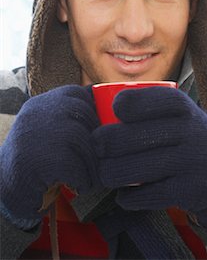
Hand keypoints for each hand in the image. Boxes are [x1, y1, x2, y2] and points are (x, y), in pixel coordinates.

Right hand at [0, 85, 100, 227]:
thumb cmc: (38, 165)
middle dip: (97, 140)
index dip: (94, 114)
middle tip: (98, 161)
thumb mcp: (51, 133)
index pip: (79, 94)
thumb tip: (113, 116)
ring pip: (82, 139)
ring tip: (88, 177)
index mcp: (41, 103)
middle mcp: (36, 111)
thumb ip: (72, 119)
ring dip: (92, 163)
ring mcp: (34, 132)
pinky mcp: (36, 159)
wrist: (3, 195)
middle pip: (85, 114)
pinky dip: (83, 179)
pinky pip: (75, 165)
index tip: (97, 135)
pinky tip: (78, 187)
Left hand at [92, 87, 206, 226]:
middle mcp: (194, 131)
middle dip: (108, 141)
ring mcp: (195, 161)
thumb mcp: (178, 117)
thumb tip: (99, 109)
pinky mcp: (193, 190)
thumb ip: (149, 111)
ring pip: (140, 168)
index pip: (158, 98)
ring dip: (113, 172)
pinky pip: (150, 195)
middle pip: (139, 135)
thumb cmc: (186, 139)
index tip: (114, 108)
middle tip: (97, 146)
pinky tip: (123, 195)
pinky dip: (130, 198)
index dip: (132, 102)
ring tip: (105, 173)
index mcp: (186, 108)